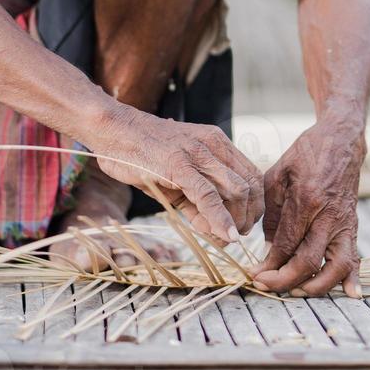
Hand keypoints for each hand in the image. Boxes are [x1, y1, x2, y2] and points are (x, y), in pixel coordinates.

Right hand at [90, 109, 263, 243]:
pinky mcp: (179, 164)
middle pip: (249, 183)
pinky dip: (220, 218)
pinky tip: (224, 235)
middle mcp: (213, 144)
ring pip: (235, 189)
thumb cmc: (143, 155)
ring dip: (238, 220)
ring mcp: (197, 153)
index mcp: (216, 142)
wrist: (114, 130)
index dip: (255, 203)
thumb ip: (197, 201)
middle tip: (240, 235)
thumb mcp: (177, 177)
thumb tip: (216, 231)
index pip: (251, 174)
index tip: (246, 223)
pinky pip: (208, 195)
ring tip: (230, 239)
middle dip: (250, 214)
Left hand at [252, 115, 364, 296]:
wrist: (341, 139)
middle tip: (265, 285)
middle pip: (308, 260)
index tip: (255, 275)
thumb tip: (269, 246)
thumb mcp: (278, 175)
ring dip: (318, 286)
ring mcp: (344, 221)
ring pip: (337, 265)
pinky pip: (355, 255)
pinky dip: (353, 277)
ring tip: (297, 292)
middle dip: (285, 280)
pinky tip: (351, 294)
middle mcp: (328, 215)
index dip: (269, 265)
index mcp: (306, 200)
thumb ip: (271, 212)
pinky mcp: (353, 224)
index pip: (286, 244)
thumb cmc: (306, 153)